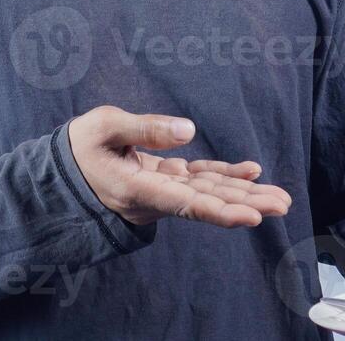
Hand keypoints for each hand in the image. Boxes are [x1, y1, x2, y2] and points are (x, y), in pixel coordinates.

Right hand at [67, 105, 291, 228]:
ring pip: (208, 193)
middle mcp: (154, 198)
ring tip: (279, 198)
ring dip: (244, 194)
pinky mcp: (164, 180)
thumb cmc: (79, 147)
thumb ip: (145, 128)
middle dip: (246, 204)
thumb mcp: (104, 127)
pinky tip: (251, 173)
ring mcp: (162, 190)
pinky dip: (224, 176)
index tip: (253, 217)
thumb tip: (189, 129)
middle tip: (282, 205)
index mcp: (137, 189)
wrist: (62, 171)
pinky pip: (199, 181)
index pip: (185, 203)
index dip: (220, 211)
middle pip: (206, 203)